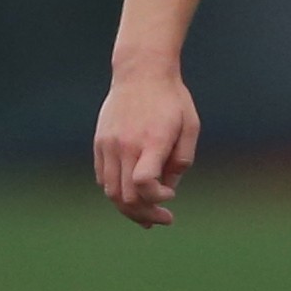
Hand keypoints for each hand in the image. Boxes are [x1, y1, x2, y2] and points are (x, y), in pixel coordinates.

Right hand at [94, 67, 200, 226]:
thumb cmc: (172, 99)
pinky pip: (103, 178)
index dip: (157, 198)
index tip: (171, 195)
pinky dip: (116, 192)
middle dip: (145, 214)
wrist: (141, 71)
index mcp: (152, 141)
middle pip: (126, 196)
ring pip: (111, 191)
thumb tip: (168, 188)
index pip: (144, 183)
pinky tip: (132, 194)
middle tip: (163, 219)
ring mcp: (109, 144)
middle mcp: (126, 145)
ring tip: (146, 215)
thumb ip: (182, 161)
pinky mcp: (100, 142)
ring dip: (128, 209)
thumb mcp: (190, 126)